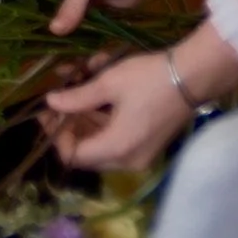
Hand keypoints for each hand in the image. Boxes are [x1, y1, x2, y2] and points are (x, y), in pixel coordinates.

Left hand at [45, 52, 193, 169]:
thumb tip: (50, 102)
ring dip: (85, 121)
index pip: (74, 156)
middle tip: (56, 101)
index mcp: (116, 149)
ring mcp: (140, 154)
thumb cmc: (148, 79)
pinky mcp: (147, 144)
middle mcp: (128, 160)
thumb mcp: (108, 83)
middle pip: (87, 152)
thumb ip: (77, 97)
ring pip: (101, 144)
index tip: (45, 112)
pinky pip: (116, 139)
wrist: (192, 77)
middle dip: (69, 127)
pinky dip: (102, 122)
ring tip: (72, 93)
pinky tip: (93, 97)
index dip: (56, 136)